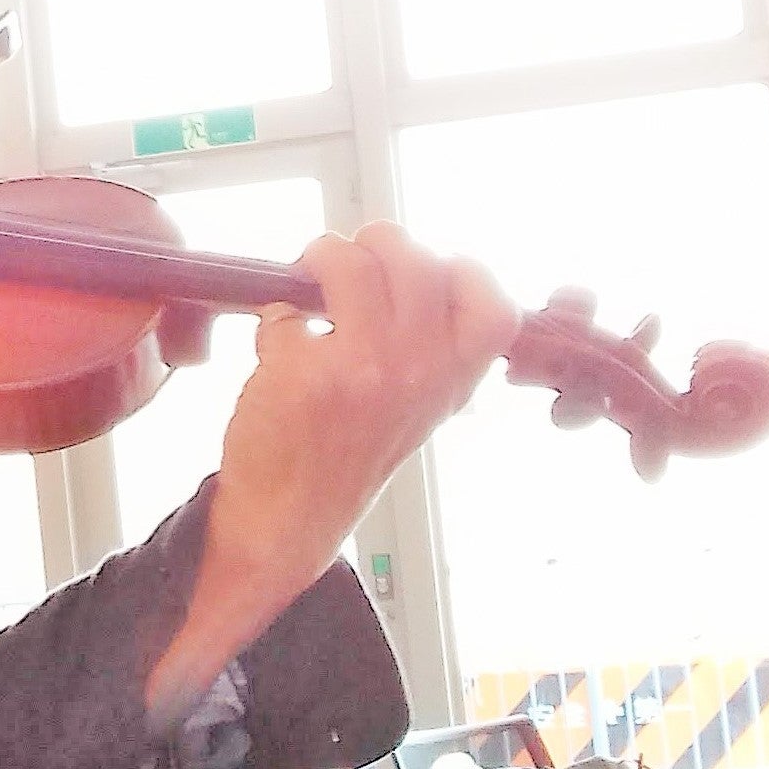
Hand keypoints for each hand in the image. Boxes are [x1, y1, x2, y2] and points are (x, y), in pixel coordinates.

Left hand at [149, 224, 514, 723]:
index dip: (457, 273)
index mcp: (452, 383)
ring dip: (321, 258)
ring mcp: (365, 370)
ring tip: (306, 278)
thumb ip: (422, 349)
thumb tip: (397, 270)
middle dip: (374, 244)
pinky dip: (274, 316)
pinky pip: (286, 308)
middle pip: (415, 261)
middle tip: (346, 260)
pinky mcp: (305, 372)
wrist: (286, 524)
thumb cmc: (341, 462)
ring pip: (351, 264)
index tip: (423, 270)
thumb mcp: (411, 409)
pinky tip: (276, 343)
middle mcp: (419, 373)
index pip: (494, 308)